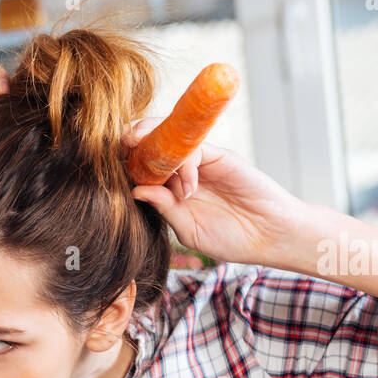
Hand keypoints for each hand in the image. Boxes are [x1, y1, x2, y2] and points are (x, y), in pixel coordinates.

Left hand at [126, 117, 308, 267]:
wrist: (271, 236)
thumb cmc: (232, 238)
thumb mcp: (189, 229)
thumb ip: (164, 208)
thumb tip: (135, 190)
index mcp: (170, 190)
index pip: (142, 168)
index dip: (126, 162)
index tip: (107, 163)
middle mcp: (183, 172)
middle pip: (154, 146)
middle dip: (135, 141)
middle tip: (122, 144)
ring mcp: (202, 162)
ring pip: (172, 140)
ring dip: (157, 147)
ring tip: (151, 162)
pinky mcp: (221, 156)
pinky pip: (196, 147)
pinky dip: (186, 164)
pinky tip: (189, 187)